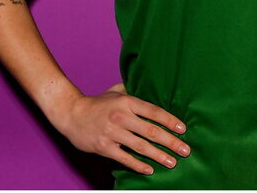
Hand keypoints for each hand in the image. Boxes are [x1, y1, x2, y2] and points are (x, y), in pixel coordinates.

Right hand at [48, 83, 190, 175]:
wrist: (71, 114)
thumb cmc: (97, 103)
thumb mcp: (115, 92)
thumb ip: (133, 91)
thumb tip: (153, 88)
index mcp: (127, 101)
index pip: (154, 112)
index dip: (170, 121)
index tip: (183, 129)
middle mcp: (121, 116)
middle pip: (151, 131)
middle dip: (171, 142)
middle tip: (185, 150)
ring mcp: (112, 133)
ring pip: (141, 147)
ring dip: (159, 155)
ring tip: (172, 162)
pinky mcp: (104, 147)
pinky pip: (125, 158)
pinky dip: (138, 165)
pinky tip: (150, 169)